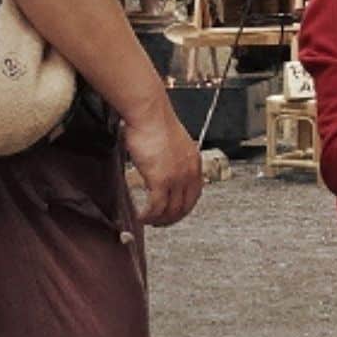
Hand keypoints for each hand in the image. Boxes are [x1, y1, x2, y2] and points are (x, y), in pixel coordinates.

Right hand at [119, 103, 203, 225]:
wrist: (150, 113)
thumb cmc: (155, 122)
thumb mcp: (172, 144)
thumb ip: (172, 158)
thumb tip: (162, 167)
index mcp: (194, 163)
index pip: (195, 194)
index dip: (184, 208)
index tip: (175, 213)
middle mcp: (189, 172)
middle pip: (185, 206)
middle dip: (172, 218)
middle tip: (160, 222)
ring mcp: (176, 177)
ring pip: (171, 210)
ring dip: (159, 219)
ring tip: (149, 221)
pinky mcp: (160, 180)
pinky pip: (156, 206)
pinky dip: (148, 215)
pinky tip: (141, 216)